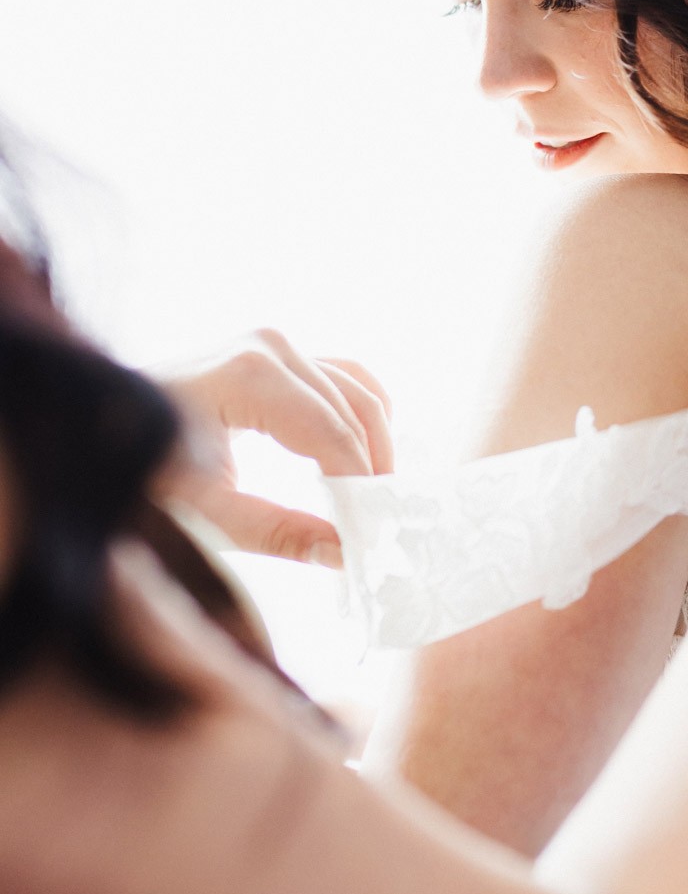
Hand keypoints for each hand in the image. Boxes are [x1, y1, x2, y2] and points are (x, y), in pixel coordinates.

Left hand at [158, 331, 393, 565]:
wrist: (100, 424)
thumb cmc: (144, 469)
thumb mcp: (205, 512)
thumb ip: (276, 532)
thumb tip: (343, 551)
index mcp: (249, 377)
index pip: (331, 435)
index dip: (359, 487)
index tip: (373, 536)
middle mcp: (268, 346)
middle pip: (352, 412)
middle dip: (371, 470)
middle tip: (381, 526)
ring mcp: (273, 342)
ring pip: (357, 391)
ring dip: (375, 442)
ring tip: (374, 499)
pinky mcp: (277, 350)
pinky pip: (344, 376)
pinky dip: (362, 414)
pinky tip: (364, 456)